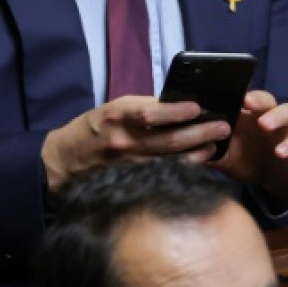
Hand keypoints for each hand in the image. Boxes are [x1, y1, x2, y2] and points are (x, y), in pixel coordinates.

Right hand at [41, 95, 229, 191]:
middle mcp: (123, 141)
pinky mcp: (132, 180)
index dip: (176, 111)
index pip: (150, 113)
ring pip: (170, 160)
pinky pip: (163, 174)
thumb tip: (177, 106)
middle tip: (222, 127)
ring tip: (216, 144)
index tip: (198, 108)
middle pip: (168, 140)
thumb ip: (142, 109)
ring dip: (197, 153)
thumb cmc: (92, 129)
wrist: (65, 160)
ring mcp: (129, 165)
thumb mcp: (112, 110)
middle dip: (199, 133)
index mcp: (117, 116)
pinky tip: (198, 162)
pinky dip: (183, 168)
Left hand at [211, 90, 287, 199]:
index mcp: (245, 117)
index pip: (241, 97)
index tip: (221, 93)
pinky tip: (280, 152)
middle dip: (257, 98)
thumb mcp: (224, 158)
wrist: (277, 179)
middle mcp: (266, 117)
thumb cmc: (247, 161)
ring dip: (277, 116)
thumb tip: (181, 151)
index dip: (234, 93)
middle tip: (246, 101)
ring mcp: (286, 129)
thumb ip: (207, 152)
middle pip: (266, 98)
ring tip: (265, 124)